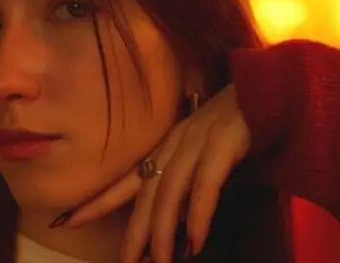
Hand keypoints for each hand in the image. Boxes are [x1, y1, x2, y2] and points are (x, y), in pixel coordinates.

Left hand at [59, 83, 250, 262]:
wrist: (275, 93)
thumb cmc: (243, 130)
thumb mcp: (208, 160)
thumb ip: (191, 188)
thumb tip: (178, 227)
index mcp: (167, 146)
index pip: (125, 180)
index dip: (96, 201)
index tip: (65, 219)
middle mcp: (176, 144)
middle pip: (145, 193)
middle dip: (132, 231)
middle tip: (124, 261)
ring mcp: (197, 142)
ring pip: (169, 194)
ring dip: (162, 232)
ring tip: (159, 262)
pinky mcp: (222, 144)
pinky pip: (205, 186)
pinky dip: (198, 216)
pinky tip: (194, 242)